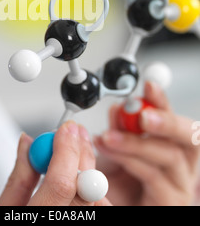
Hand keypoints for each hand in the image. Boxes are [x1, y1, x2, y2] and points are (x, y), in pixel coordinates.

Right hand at [0, 121, 111, 205]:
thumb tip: (28, 141)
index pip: (60, 183)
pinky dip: (92, 194)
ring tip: (75, 163)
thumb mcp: (3, 211)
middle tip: (76, 134)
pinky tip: (80, 185)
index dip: (65, 150)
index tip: (65, 129)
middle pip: (84, 188)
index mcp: (33, 222)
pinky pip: (100, 209)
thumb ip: (19, 176)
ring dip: (88, 175)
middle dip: (81, 154)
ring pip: (97, 199)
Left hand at [94, 82, 199, 205]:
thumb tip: (119, 108)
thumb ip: (119, 128)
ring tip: (108, 135)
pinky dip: (130, 159)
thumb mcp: (115, 147)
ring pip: (170, 156)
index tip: (148, 85)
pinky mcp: (171, 203)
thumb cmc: (113, 181)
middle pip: (190, 138)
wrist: (103, 208)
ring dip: (137, 141)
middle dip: (166, 120)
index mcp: (171, 144)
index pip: (174, 118)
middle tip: (142, 113)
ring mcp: (180, 185)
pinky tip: (109, 149)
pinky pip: (155, 177)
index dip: (163, 101)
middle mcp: (182, 164)